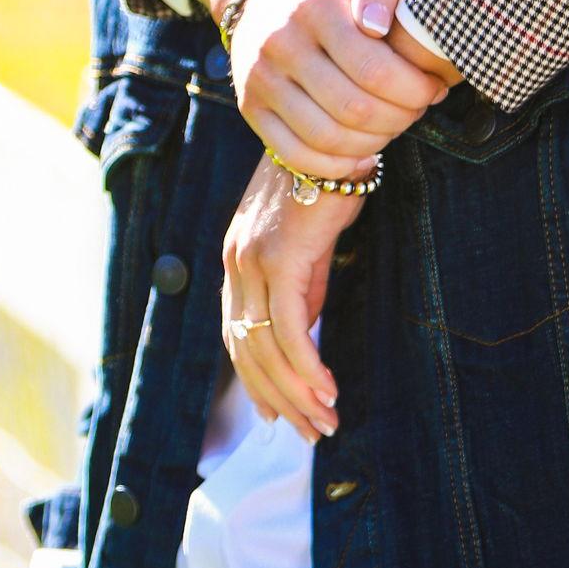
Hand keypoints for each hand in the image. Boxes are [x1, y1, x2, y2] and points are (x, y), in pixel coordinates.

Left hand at [221, 156, 365, 441]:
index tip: (278, 414)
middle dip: (279, 399)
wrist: (333, 135)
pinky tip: (326, 389)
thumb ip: (303, 285)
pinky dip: (307, 366)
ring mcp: (252, 261)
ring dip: (297, 393)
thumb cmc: (328, 180)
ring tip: (326, 422)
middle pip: (248, 351)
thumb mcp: (310, 241)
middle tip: (311, 432)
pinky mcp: (280, 259)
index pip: (236, 335)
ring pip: (267, 348)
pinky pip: (290, 327)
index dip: (256, 380)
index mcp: (236, 259)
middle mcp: (235, 263)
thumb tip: (306, 332)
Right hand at [230, 0, 456, 178]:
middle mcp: (281, 44)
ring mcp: (260, 79)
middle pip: (354, 108)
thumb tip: (379, 26)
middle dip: (400, 118)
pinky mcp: (250, 108)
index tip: (433, 87)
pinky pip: (297, 155)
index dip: (415, 89)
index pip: (374, 69)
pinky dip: (338, 165)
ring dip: (374, 142)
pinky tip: (363, 153)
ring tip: (393, 126)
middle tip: (418, 108)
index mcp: (314, 7)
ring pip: (328, 137)